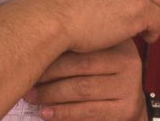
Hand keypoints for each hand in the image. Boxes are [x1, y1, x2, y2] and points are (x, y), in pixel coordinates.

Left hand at [25, 40, 146, 120]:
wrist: (130, 98)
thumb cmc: (107, 72)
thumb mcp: (101, 54)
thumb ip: (79, 49)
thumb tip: (39, 48)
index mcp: (120, 46)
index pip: (82, 51)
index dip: (54, 59)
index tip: (32, 62)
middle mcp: (129, 65)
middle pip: (81, 70)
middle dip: (50, 78)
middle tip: (29, 83)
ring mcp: (129, 88)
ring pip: (83, 91)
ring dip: (52, 96)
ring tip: (33, 98)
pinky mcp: (125, 110)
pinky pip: (88, 112)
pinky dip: (64, 113)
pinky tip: (47, 113)